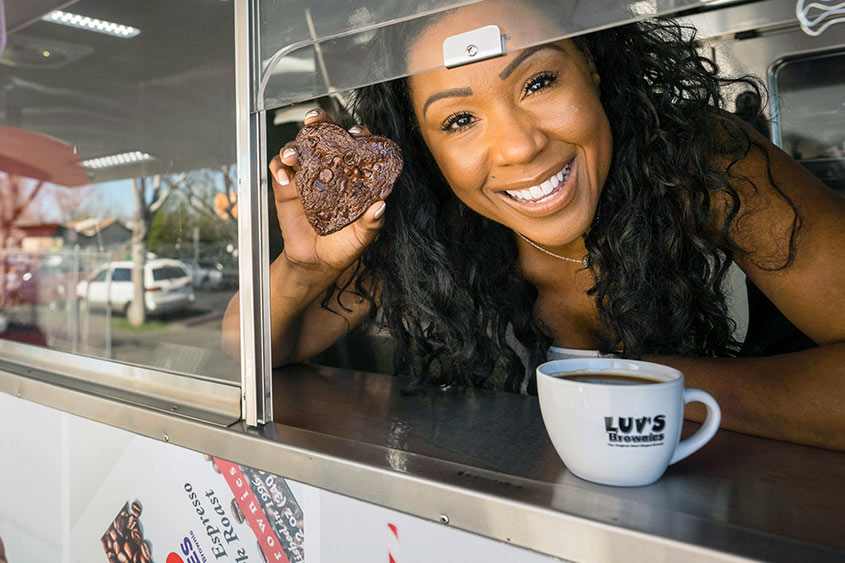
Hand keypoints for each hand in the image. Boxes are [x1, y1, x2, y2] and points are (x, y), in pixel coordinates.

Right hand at [269, 108, 386, 271]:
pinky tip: (285, 178)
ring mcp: (307, 174)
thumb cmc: (343, 247)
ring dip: (294, 145)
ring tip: (294, 155)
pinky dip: (279, 166)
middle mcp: (330, 169)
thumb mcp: (361, 237)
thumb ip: (371, 223)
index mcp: (353, 176)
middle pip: (326, 137)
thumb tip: (380, 207)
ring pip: (299, 147)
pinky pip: (279, 167)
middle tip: (315, 119)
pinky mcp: (286, 185)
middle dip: (321, 122)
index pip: (357, 147)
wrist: (314, 262)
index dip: (358, 135)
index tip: (356, 133)